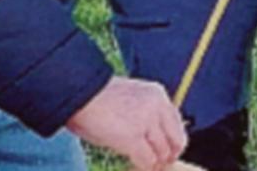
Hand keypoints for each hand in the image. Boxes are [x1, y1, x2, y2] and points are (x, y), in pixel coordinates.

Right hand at [66, 77, 186, 170]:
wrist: (79, 94)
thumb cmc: (97, 97)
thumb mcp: (130, 97)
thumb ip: (145, 112)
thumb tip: (152, 137)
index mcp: (157, 94)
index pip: (178, 123)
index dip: (173, 142)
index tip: (166, 153)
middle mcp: (157, 106)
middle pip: (176, 141)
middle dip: (167, 156)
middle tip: (157, 165)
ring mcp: (146, 122)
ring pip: (162, 153)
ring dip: (154, 164)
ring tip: (145, 167)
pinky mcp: (133, 138)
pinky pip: (147, 161)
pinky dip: (143, 167)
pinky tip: (135, 166)